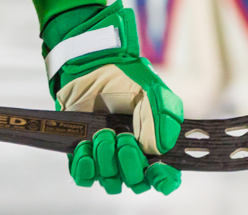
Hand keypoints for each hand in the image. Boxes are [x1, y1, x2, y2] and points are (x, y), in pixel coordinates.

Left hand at [47, 1, 182, 194]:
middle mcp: (131, 157)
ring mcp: (106, 158)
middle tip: (122, 137)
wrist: (92, 64)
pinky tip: (86, 145)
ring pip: (110, 181)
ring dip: (106, 160)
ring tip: (103, 134)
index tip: (157, 168)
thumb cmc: (126, 77)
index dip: (164, 180)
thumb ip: (162, 121)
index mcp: (154, 146)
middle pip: (136, 182)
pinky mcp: (83, 155)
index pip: (164, 178)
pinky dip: (85, 166)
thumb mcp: (152, 92)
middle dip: (130, 162)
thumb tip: (158, 150)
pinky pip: (83, 177)